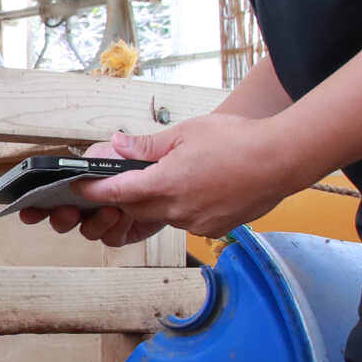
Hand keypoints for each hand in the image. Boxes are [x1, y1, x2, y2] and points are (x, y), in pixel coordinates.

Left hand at [18, 114, 315, 243]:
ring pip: (161, 215)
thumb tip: (116, 147)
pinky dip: (180, 207)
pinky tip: (195, 189)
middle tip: (120, 182)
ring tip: (168, 179)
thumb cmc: (239, 140)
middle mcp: (179, 209)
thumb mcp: (186, 134)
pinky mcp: (213, 228)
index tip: (78, 189)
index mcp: (168, 184)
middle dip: (125, 197)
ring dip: (154, 202)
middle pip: (136, 209)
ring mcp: (197, 222)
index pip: (118, 193)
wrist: (284, 159)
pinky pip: (184, 221)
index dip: (95, 191)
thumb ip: (147, 146)